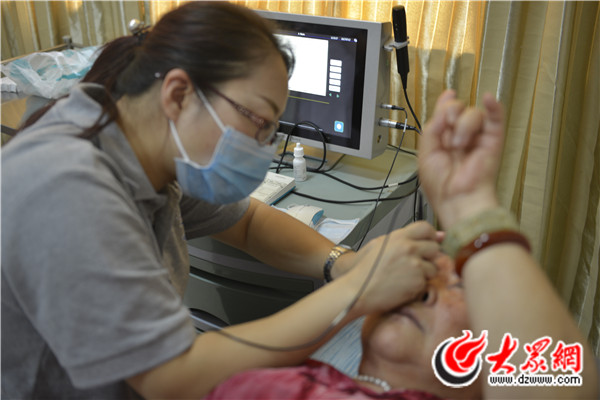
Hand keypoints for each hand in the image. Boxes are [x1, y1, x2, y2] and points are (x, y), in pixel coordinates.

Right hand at [344, 221, 440, 314]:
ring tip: (406, 276)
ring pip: (434, 267)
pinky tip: (403, 285)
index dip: (430, 236)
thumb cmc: (367, 270)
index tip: (427, 243)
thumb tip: (439, 235)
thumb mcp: (381, 244)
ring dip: (424, 273)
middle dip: (428, 256)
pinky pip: (427, 282)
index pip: (426, 228)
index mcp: (399, 237)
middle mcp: (408, 248)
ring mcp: (415, 265)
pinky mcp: (418, 282)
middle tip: (414, 263)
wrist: (358, 290)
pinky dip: (418, 285)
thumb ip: (407, 238)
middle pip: (434, 248)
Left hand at [418, 90, 505, 228]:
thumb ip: (431, 129)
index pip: (446, 114)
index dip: (445, 103)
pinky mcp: (493, 140)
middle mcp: (461, 137)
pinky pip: (496, 117)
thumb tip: (444, 110)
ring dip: (463, 126)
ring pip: (473, 113)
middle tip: (448, 128)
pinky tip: (488, 99)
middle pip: (457, 108)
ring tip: (459, 145)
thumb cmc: (441, 186)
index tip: (446, 96)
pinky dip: (494, 106)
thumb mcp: (425, 153)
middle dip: (450, 113)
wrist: (457, 199)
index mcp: (443, 141)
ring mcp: (478, 138)